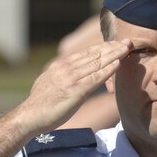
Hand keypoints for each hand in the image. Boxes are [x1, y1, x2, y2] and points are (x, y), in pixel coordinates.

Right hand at [15, 40, 130, 135]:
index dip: (102, 46)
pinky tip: (118, 64)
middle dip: (112, 47)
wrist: (30, 116)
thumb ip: (63, 75)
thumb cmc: (41, 104)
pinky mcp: (75, 90)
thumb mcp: (51, 82)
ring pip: (97, 62)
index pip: (86, 52)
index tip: (115, 42)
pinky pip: (95, 77)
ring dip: (114, 54)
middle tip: (127, 41)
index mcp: (61, 65)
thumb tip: (72, 74)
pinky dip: (108, 70)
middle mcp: (66, 68)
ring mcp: (71, 78)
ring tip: (127, 48)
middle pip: (94, 54)